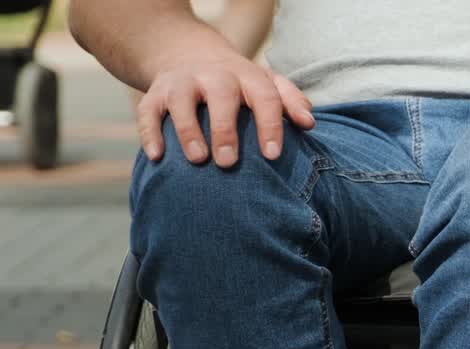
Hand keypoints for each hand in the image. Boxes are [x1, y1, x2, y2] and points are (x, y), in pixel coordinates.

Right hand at [137, 49, 313, 166]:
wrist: (190, 54)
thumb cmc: (240, 84)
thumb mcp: (267, 84)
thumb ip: (290, 100)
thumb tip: (309, 122)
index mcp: (247, 76)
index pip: (264, 96)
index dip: (269, 125)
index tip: (272, 154)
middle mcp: (214, 75)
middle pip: (221, 96)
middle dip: (225, 129)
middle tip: (229, 162)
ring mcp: (182, 82)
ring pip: (181, 102)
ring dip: (188, 130)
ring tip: (198, 159)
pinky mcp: (155, 93)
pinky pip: (148, 111)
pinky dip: (150, 133)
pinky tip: (157, 156)